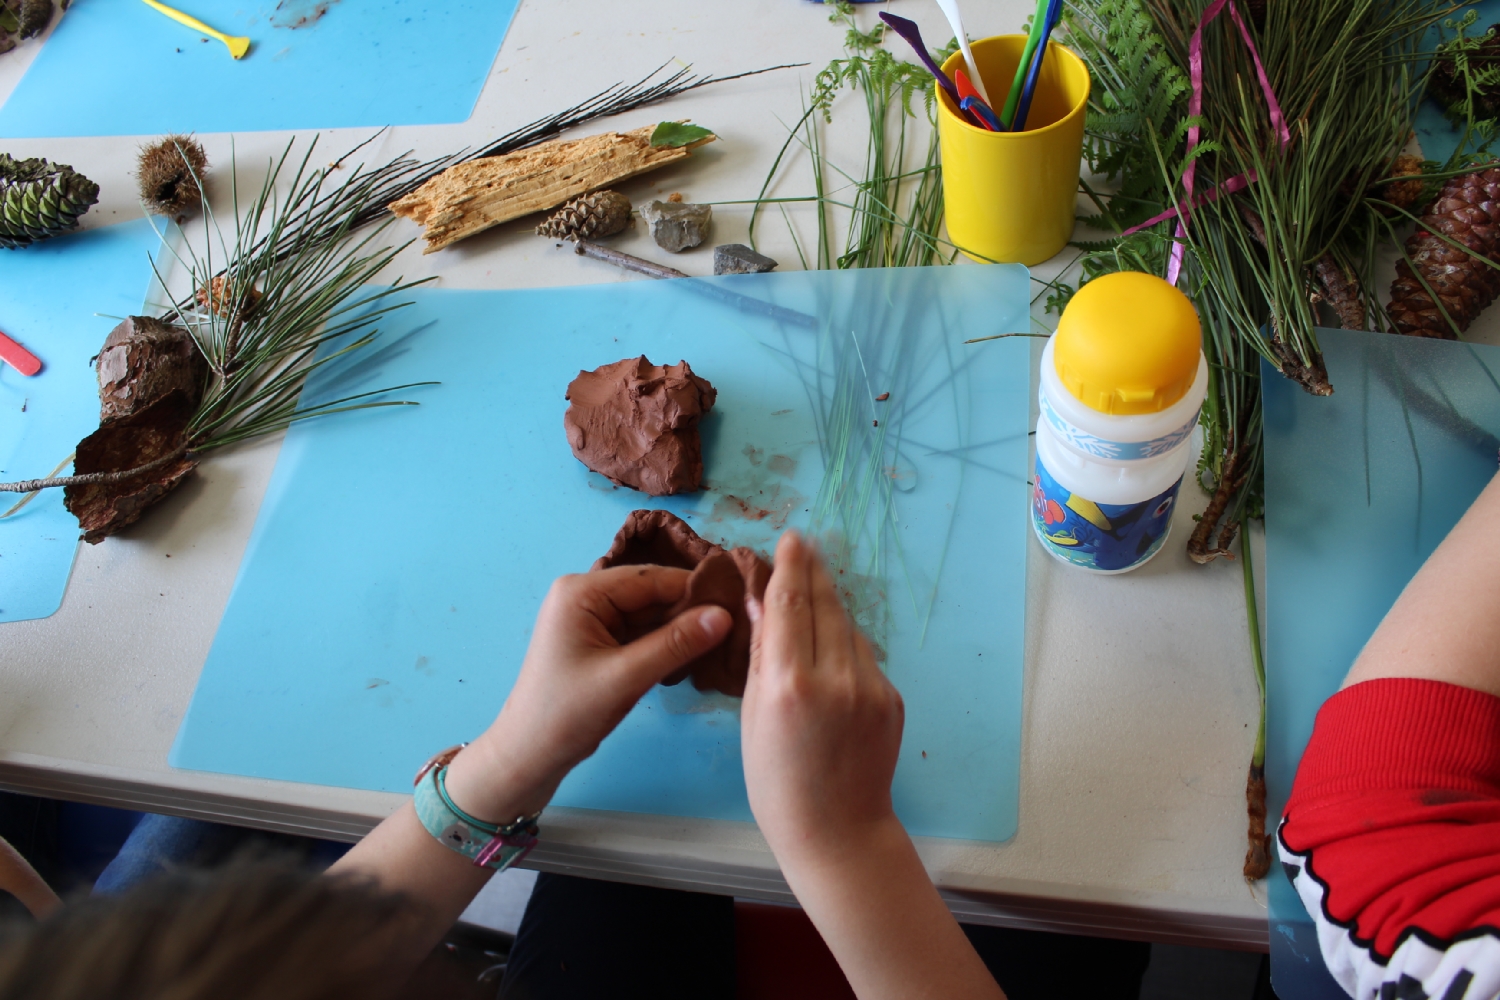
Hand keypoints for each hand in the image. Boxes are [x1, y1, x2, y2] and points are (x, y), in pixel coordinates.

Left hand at [444, 565, 731, 822]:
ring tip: (725, 643)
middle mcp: (585, 595)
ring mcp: (592, 620)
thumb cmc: (566, 714)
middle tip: (738, 627)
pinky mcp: (599, 642)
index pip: (652, 577)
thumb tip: (726, 615)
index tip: (739, 604)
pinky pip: (641, 633)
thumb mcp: (625, 678)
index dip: (695, 590)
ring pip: (650, 615)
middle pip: (652, 593)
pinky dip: (665, 644)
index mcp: (582, 591)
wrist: (527, 757)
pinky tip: (695, 657)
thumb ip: (675, 644)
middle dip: (690, 611)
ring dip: (680, 630)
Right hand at [741, 531, 904, 864]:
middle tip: (804, 543)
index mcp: (789, 683)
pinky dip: (846, 645)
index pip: (789, 605)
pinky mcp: (892, 698)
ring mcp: (870, 687)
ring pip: (848, 628)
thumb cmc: (777, 783)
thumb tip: (760, 603)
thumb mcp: (753, 716)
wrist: (837, 830)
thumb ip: (762, 656)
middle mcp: (835, 677)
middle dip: (813, 571)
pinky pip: (864, 657)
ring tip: (813, 590)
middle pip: (825, 605)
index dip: (789, 566)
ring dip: (830, 606)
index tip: (791, 539)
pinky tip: (831, 651)